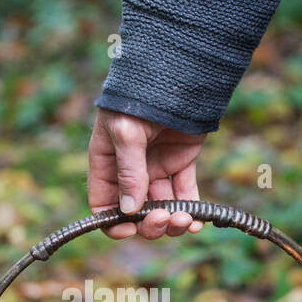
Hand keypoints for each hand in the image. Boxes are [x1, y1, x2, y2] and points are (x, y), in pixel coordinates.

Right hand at [87, 108, 206, 239]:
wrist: (175, 71)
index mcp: (107, 163)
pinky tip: (197, 221)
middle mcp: (130, 170)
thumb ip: (128, 172)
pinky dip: (191, 210)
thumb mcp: (126, 133)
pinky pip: (185, 194)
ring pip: (162, 207)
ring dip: (172, 221)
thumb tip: (129, 211)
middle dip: (149, 224)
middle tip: (163, 219)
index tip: (130, 230)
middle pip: (136, 213)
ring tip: (185, 220)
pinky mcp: (181, 163)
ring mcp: (156, 168)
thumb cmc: (140, 98)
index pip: (104, 204)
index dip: (113, 223)